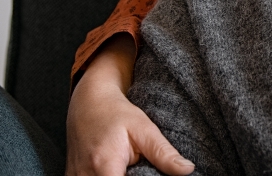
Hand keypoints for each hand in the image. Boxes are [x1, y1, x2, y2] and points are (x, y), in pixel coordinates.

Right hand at [66, 35, 193, 175]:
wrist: (88, 102)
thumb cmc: (116, 113)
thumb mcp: (144, 128)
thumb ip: (163, 153)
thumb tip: (187, 170)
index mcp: (104, 164)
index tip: (147, 175)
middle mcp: (85, 175)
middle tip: (141, 168)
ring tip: (128, 167)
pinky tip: (117, 169)